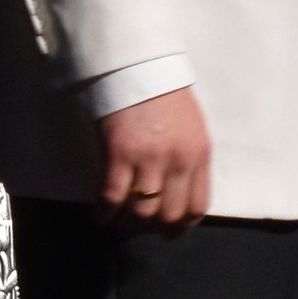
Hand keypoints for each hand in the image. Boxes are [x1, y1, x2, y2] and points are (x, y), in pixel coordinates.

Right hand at [97, 88, 211, 230]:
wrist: (138, 65)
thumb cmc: (163, 92)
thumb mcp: (191, 126)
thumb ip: (188, 157)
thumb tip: (177, 189)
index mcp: (199, 154)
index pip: (197, 206)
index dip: (181, 226)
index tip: (167, 233)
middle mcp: (178, 161)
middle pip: (168, 215)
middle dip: (151, 230)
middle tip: (136, 231)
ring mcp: (149, 158)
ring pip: (140, 212)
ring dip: (125, 227)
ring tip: (114, 229)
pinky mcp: (120, 153)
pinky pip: (111, 196)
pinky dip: (103, 213)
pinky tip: (97, 217)